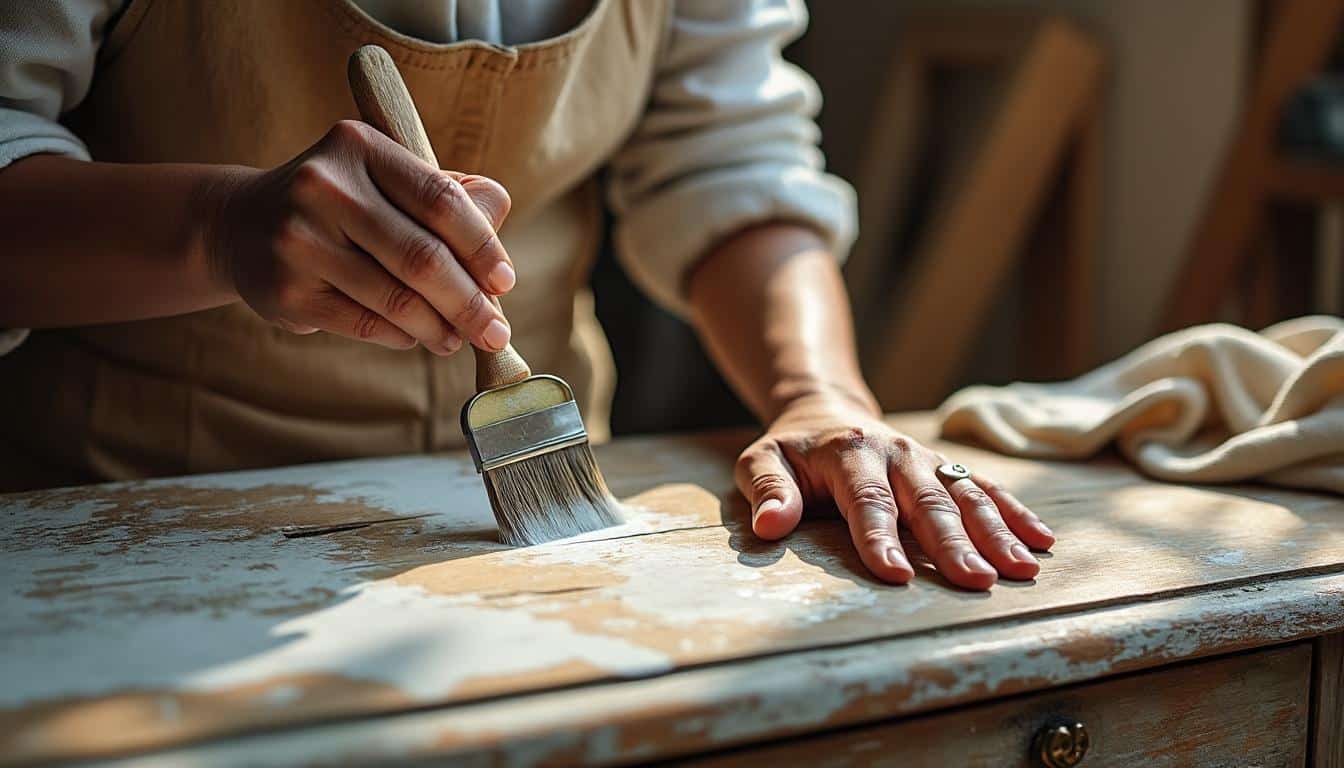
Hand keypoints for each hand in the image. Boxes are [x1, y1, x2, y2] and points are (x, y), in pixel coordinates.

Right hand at [206, 120, 513, 353]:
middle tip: (495, 332)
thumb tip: (497, 232)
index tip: (505, 282)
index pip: (440, 200)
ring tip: (459, 339)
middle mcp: (323, 187)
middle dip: (469, 303)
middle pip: (421, 258)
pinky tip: (418, 338)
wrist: (240, 225)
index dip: (482, 247)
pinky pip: (365, 324)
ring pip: (395, 299)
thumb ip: (448, 196)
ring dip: (439, 328)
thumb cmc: (341, 205)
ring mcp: (298, 240)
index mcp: (359, 146)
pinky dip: (402, 336)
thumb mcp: (388, 180)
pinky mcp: (285, 291)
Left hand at [735, 395, 1054, 588]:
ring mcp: (927, 459)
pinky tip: (1042, 541)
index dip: (880, 538)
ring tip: (1021, 570)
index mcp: (849, 453)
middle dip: (953, 544)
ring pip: (966, 495)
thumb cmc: (791, 448)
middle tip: (977, 581)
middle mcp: (897, 454)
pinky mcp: (946, 467)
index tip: (895, 576)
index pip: (867, 500)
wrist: (825, 408)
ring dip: (996, 532)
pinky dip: (1016, 513)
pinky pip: (986, 487)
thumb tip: (770, 526)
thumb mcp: (761, 460)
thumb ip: (767, 490)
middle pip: (927, 502)